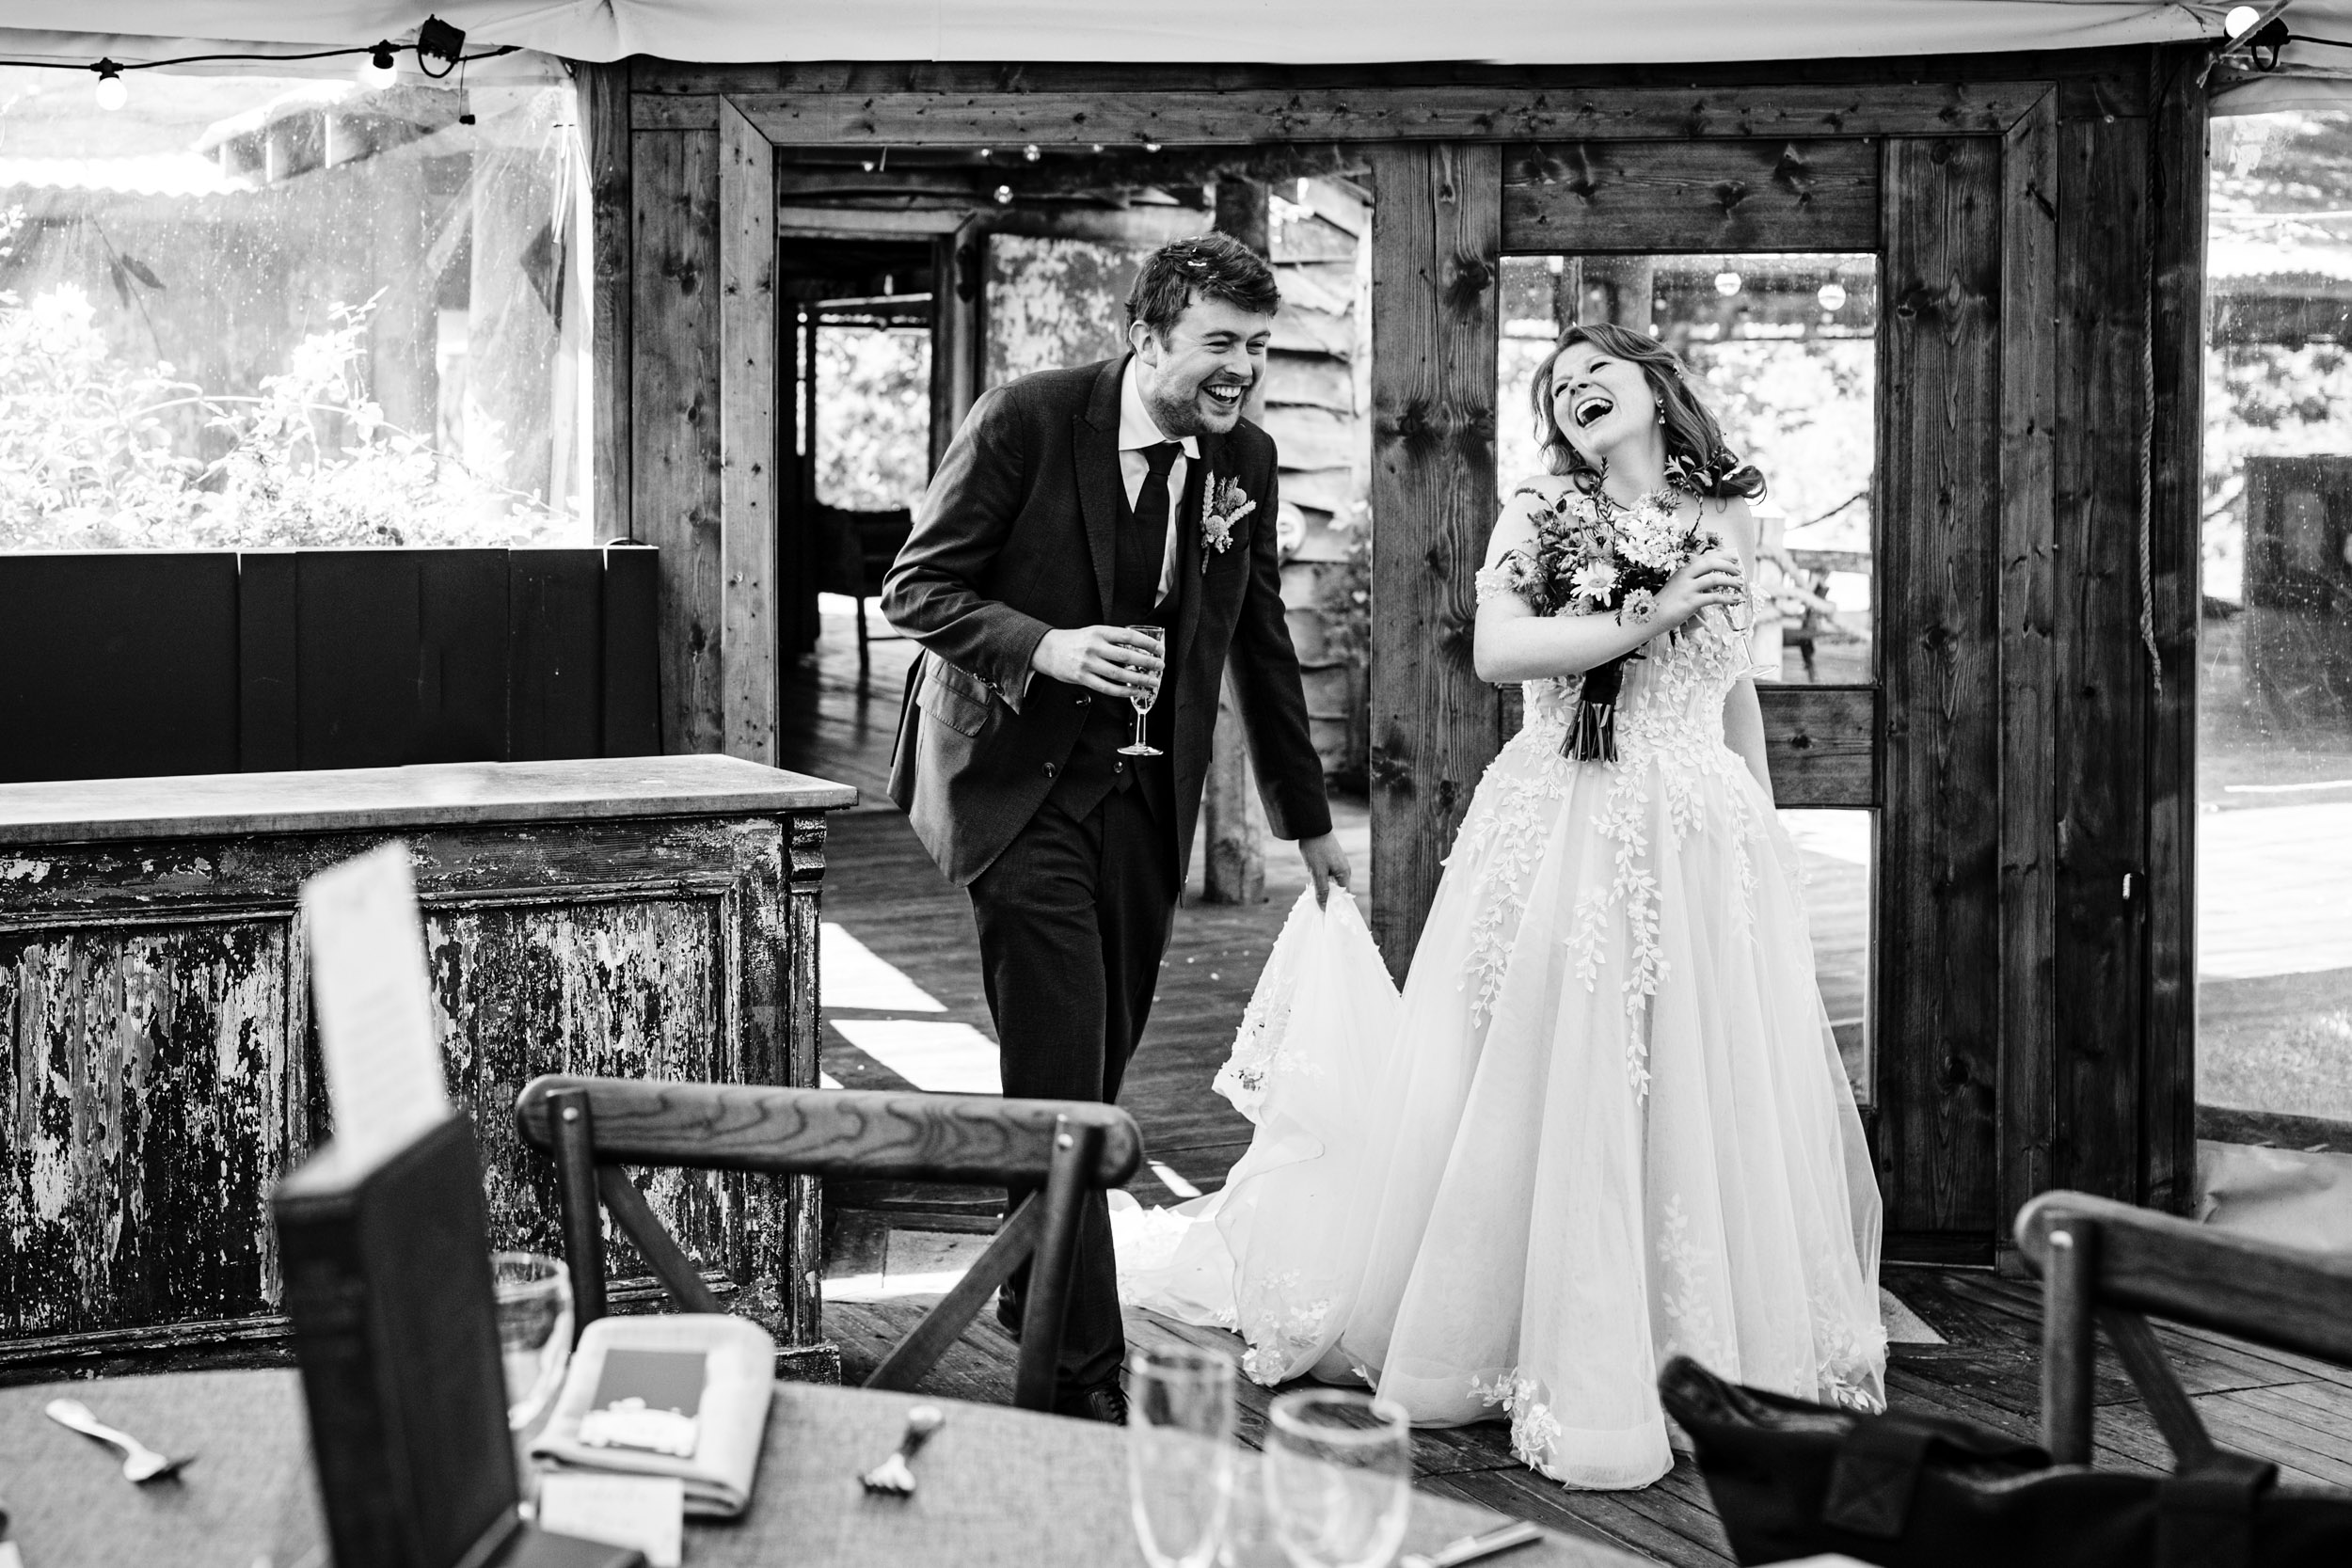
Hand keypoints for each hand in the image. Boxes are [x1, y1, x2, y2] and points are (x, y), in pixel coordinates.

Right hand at [1031, 625, 1164, 698]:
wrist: (1047, 650)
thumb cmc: (1074, 641)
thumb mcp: (1093, 632)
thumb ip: (1112, 639)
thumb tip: (1138, 649)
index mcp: (1099, 632)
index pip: (1128, 636)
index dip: (1146, 643)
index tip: (1159, 649)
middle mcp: (1094, 647)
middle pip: (1126, 656)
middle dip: (1147, 662)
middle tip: (1160, 666)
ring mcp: (1088, 663)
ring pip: (1119, 674)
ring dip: (1139, 679)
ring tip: (1152, 682)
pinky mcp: (1082, 678)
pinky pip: (1107, 687)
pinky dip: (1123, 691)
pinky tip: (1134, 692)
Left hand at [1298, 832, 1350, 907]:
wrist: (1312, 827)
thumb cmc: (1316, 849)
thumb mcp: (1317, 872)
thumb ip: (1322, 891)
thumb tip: (1324, 908)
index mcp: (1344, 874)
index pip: (1344, 896)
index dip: (1336, 906)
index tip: (1327, 915)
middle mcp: (1344, 870)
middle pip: (1338, 890)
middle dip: (1329, 898)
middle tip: (1318, 908)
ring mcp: (1338, 864)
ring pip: (1332, 883)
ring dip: (1324, 889)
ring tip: (1314, 897)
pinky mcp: (1331, 859)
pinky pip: (1328, 875)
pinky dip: (1322, 881)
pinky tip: (1313, 883)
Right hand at [1653, 549, 1745, 630]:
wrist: (1651, 616)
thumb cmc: (1667, 602)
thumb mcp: (1679, 585)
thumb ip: (1694, 580)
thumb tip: (1713, 580)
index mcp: (1683, 570)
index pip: (1705, 557)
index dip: (1722, 555)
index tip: (1734, 556)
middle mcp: (1686, 576)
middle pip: (1711, 563)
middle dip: (1728, 565)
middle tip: (1739, 570)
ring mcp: (1688, 589)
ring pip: (1714, 579)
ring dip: (1730, 581)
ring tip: (1740, 585)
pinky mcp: (1691, 602)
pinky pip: (1713, 598)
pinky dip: (1727, 598)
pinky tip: (1735, 599)